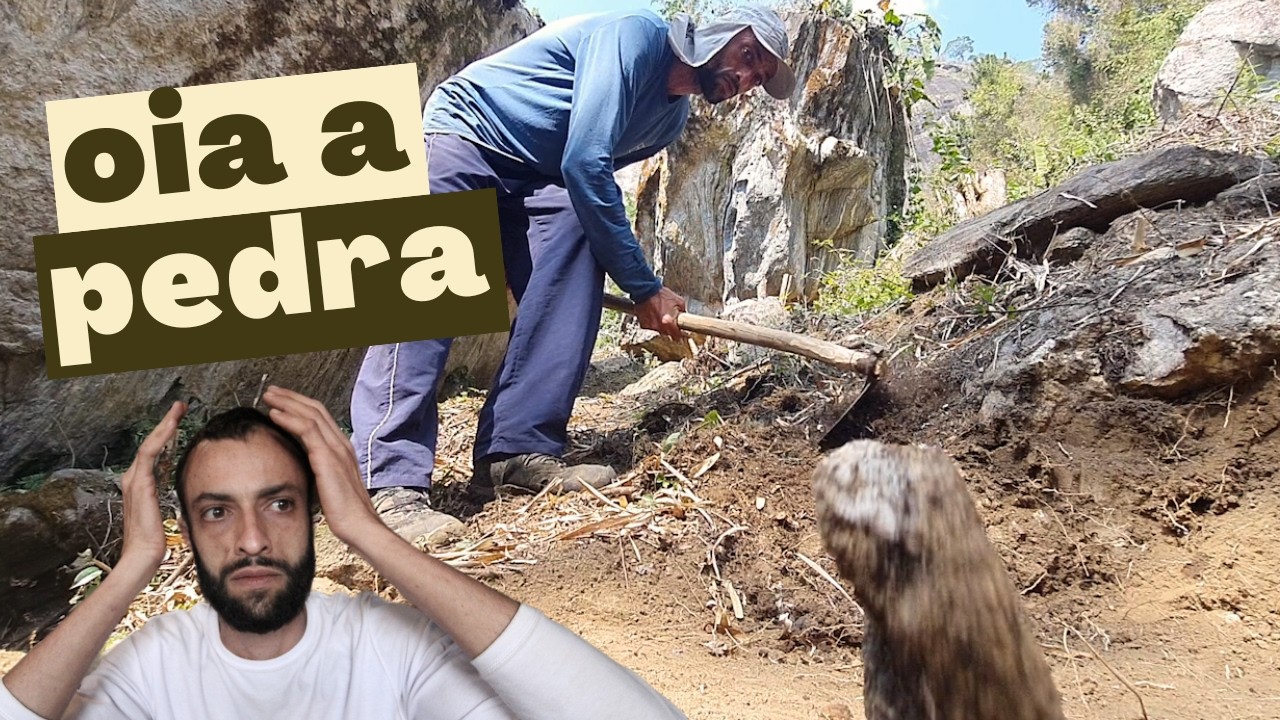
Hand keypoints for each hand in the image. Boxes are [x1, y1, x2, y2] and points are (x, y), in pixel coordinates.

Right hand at [118, 400, 186, 577]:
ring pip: (150, 443)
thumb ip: (171, 501)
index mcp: (140, 485)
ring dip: (164, 424)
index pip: (154, 452)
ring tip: (178, 409)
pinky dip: (160, 437)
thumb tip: (190, 493)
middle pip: (150, 442)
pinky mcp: (139, 485)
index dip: (166, 435)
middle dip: (165, 423)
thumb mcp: (166, 515)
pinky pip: (149, 453)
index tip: (180, 420)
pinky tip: (171, 425)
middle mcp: (133, 479)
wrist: (142, 557)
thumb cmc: (155, 541)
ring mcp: (134, 481)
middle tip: (180, 406)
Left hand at [260, 385, 380, 544]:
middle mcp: (342, 444)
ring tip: (269, 396)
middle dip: (292, 397)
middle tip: (272, 391)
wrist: (359, 526)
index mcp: (343, 450)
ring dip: (287, 402)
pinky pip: (307, 429)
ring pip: (310, 414)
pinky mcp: (328, 457)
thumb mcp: (330, 488)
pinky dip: (289, 418)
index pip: (321, 418)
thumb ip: (319, 473)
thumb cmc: (346, 514)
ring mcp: (337, 449)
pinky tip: (275, 414)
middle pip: (315, 409)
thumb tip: (300, 471)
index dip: (301, 406)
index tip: (282, 402)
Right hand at [634, 286, 685, 339]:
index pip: (676, 336)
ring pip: (659, 331)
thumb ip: (683, 311)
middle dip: (670, 329)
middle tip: (670, 320)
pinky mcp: (644, 324)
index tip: (681, 335)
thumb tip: (685, 316)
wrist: (646, 290)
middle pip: (668, 334)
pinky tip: (654, 314)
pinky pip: (651, 327)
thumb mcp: (679, 300)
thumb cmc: (661, 294)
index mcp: (669, 322)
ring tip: (660, 314)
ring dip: (661, 325)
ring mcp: (651, 326)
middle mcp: (659, 327)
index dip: (679, 335)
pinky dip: (653, 323)